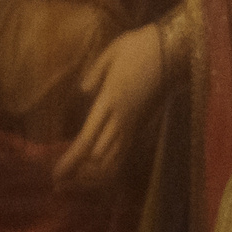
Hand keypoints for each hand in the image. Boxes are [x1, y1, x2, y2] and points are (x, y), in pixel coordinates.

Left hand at [55, 23, 167, 190]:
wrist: (176, 50)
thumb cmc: (142, 46)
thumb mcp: (113, 51)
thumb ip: (95, 73)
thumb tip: (83, 90)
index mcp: (111, 100)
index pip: (88, 139)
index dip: (71, 160)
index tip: (55, 175)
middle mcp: (123, 118)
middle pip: (99, 158)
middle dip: (78, 175)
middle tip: (57, 185)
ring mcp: (134, 123)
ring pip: (113, 161)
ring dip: (93, 176)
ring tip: (74, 183)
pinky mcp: (141, 124)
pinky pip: (124, 153)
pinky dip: (109, 168)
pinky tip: (96, 172)